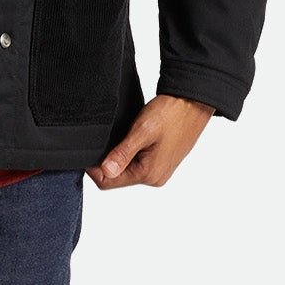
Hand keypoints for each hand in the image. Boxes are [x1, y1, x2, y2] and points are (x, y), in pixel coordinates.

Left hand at [86, 94, 215, 190]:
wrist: (194, 102)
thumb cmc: (172, 114)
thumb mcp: (142, 131)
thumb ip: (123, 153)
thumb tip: (106, 171)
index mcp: (148, 174)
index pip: (108, 182)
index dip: (95, 168)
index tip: (91, 148)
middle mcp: (155, 177)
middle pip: (118, 177)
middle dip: (108, 160)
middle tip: (110, 137)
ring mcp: (160, 171)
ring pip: (128, 169)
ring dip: (121, 155)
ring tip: (125, 134)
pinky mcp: (163, 162)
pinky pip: (139, 163)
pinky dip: (132, 152)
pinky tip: (136, 136)